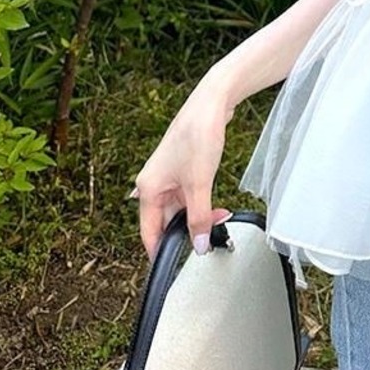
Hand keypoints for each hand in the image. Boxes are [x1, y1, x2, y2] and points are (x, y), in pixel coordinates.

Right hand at [132, 80, 232, 259]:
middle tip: (212, 235)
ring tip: (221, 216)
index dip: (161, 252)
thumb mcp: (200, 183)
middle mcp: (154, 183)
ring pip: (181, 208)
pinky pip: (190, 195)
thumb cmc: (199, 135)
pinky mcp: (184, 168)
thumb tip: (199, 246)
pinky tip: (217, 205)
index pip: (148, 233)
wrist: (213, 102)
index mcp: (148, 189)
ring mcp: (169, 175)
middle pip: (167, 221)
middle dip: (189, 230)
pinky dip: (202, 202)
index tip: (174, 267)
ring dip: (199, 215)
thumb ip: (199, 218)